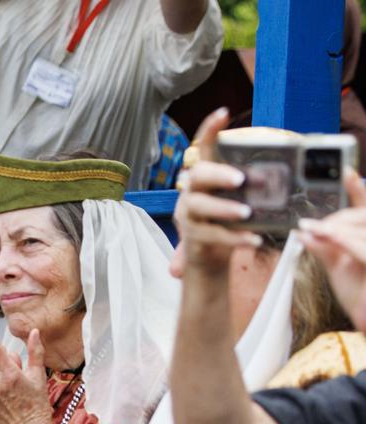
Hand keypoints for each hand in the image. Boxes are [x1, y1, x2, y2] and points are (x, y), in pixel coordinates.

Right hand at [171, 108, 263, 275]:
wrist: (209, 255)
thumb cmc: (229, 221)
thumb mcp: (241, 200)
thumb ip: (254, 188)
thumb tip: (290, 176)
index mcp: (206, 177)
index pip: (204, 148)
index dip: (210, 129)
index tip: (224, 112)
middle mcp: (192, 191)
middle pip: (197, 175)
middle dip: (218, 174)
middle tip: (240, 179)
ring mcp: (189, 214)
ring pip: (200, 205)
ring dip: (225, 208)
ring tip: (247, 213)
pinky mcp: (193, 237)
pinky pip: (213, 235)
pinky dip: (235, 237)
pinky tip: (254, 239)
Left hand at [298, 169, 365, 329]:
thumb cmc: (359, 297)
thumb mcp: (338, 268)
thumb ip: (325, 247)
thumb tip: (304, 232)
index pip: (365, 209)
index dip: (358, 189)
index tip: (346, 172)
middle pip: (363, 216)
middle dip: (340, 217)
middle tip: (312, 225)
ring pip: (361, 230)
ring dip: (337, 228)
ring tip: (312, 229)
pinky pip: (362, 247)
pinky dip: (342, 239)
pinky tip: (324, 235)